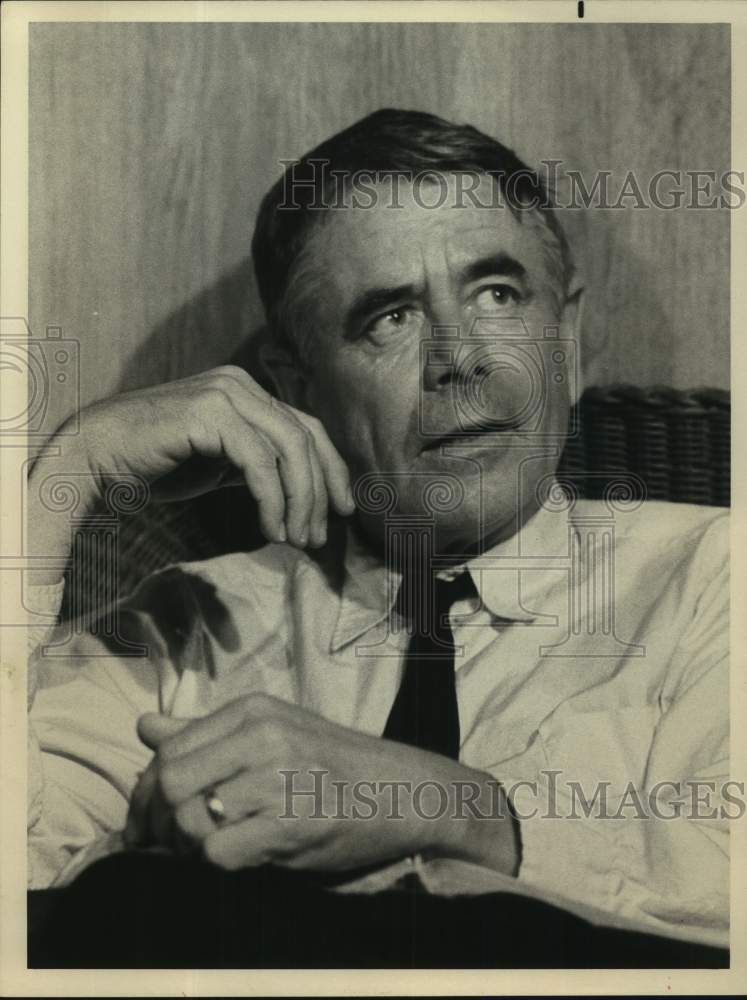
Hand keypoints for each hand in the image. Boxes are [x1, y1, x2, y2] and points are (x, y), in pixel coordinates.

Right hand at [44, 365, 354, 548]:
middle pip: (305, 436)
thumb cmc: (155, 465)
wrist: (97, 458)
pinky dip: (272, 498)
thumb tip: (302, 495)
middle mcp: (241, 385)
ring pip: (289, 447)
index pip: (307, 427)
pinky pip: (258, 460)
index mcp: (247, 393)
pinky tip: (271, 528)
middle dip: (321, 491)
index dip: (332, 469)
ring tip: (298, 539)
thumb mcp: (220, 465)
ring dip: (300, 500)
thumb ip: (258, 466)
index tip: (343, 510)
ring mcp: (226, 393)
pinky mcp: (210, 412)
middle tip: (320, 536)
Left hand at [125, 694, 519, 876]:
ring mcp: (281, 777)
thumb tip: (144, 727)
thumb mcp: (272, 732)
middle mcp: (263, 735)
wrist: (402, 791)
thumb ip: (205, 732)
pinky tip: (241, 856)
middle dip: (158, 822)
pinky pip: (221, 852)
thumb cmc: (331, 765)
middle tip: (168, 844)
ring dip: (188, 847)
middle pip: (170, 782)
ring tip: (207, 850)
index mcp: (252, 710)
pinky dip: (219, 863)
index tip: (147, 821)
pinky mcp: (295, 822)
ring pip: (191, 819)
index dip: (145, 792)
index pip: (167, 749)